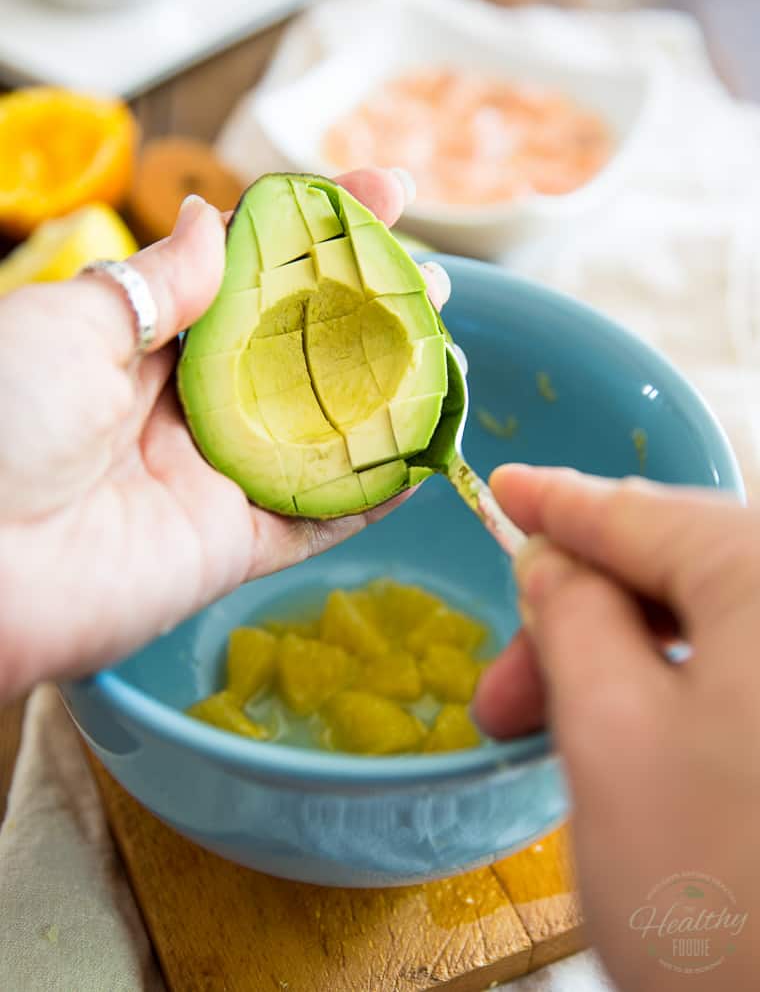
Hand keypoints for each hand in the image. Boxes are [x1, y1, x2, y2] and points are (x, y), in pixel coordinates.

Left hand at [0, 169, 448, 701]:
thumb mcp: (70, 322)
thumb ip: (157, 281)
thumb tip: (209, 217)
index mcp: (139, 343)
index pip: (244, 276)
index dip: (313, 233)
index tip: (381, 193)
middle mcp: (183, 408)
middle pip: (295, 353)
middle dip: (365, 313)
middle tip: (430, 281)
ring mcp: (211, 480)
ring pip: (318, 432)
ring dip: (384, 393)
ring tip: (445, 350)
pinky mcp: (229, 549)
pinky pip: (316, 518)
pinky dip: (372, 490)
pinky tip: (424, 449)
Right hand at [474, 466, 759, 991]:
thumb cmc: (723, 890)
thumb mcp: (609, 735)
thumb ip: (571, 618)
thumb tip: (552, 560)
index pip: (642, 512)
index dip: (557, 504)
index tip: (505, 488)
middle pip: (680, 572)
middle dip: (577, 622)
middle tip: (503, 695)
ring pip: (712, 627)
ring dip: (622, 667)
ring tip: (555, 734)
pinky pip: (748, 670)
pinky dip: (681, 692)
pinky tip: (634, 740)